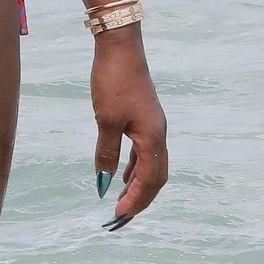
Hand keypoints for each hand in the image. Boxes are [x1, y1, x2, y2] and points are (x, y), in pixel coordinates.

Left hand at [90, 29, 167, 228]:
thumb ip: (106, 153)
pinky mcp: (146, 117)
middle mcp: (159, 134)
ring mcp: (154, 125)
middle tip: (122, 216)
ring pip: (153, 164)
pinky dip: (137, 167)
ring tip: (123, 200)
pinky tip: (124, 173)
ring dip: (140, 184)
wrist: (120, 47)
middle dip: (142, 199)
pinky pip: (146, 151)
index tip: (117, 215)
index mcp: (152, 138)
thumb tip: (103, 183)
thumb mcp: (106, 121)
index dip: (135, 200)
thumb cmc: (113, 81)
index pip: (148, 180)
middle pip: (157, 177)